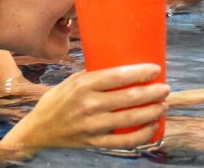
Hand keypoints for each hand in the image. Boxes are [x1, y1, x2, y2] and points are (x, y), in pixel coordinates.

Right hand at [1, 63, 169, 150]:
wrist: (38, 129)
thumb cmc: (60, 99)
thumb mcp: (73, 80)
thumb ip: (96, 73)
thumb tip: (126, 62)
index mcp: (83, 85)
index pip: (118, 76)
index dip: (141, 72)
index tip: (156, 69)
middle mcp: (88, 105)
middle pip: (129, 97)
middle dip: (153, 92)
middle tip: (166, 88)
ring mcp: (92, 126)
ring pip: (130, 119)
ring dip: (152, 111)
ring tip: (164, 105)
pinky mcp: (94, 142)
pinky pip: (124, 140)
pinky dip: (142, 134)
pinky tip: (153, 126)